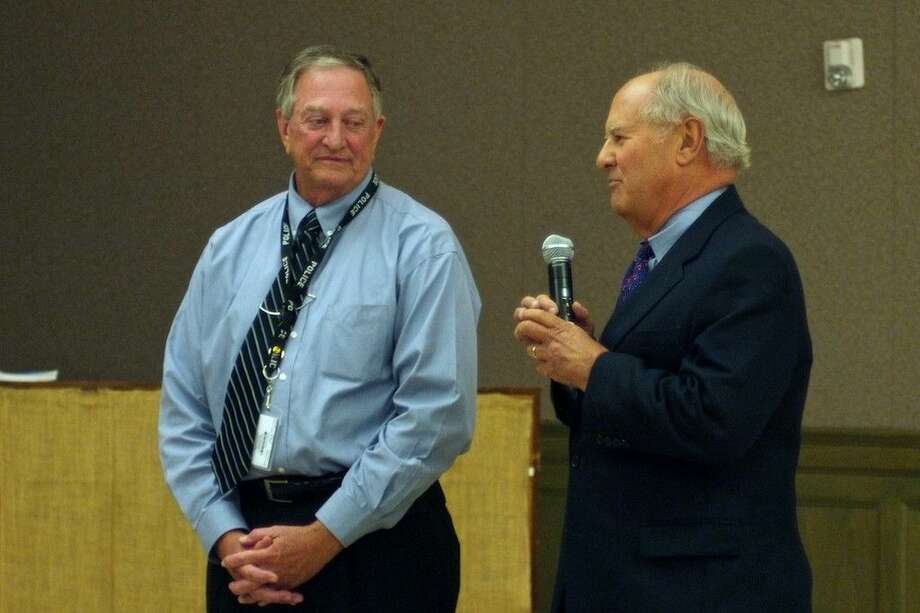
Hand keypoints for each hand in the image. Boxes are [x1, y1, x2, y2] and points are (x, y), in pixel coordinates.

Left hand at [222, 521, 343, 600]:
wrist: (320, 543)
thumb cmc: (297, 535)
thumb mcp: (277, 529)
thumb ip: (257, 535)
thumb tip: (242, 542)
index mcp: (269, 554)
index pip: (245, 559)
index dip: (233, 560)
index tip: (225, 561)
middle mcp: (273, 569)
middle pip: (250, 582)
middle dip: (238, 585)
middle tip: (231, 586)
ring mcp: (282, 579)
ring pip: (261, 592)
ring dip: (249, 596)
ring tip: (241, 597)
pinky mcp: (291, 584)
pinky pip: (275, 595)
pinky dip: (266, 599)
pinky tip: (260, 601)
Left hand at [514, 300, 606, 389]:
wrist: (597, 371)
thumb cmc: (592, 350)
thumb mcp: (588, 328)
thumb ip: (581, 315)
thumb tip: (575, 305)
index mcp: (561, 327)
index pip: (539, 315)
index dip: (528, 313)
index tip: (524, 314)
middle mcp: (552, 339)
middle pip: (526, 328)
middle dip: (521, 328)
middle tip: (522, 331)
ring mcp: (548, 355)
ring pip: (530, 348)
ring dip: (535, 349)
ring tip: (543, 350)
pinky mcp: (549, 370)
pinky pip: (538, 366)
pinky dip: (543, 365)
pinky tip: (551, 364)